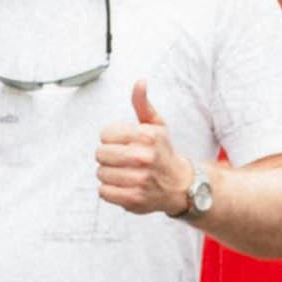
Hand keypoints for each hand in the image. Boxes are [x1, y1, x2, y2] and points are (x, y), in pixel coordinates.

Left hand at [96, 76, 193, 219]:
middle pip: (100, 154)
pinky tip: (124, 185)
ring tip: (125, 173)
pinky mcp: (133, 199)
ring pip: (101, 173)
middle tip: (123, 159)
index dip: (112, 138)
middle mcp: (143, 157)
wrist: (181, 185)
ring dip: (109, 173)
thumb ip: (143, 104)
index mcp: (146, 136)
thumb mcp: (156, 125)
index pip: (105, 134)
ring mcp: (138, 180)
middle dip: (108, 156)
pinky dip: (110, 190)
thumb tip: (140, 82)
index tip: (125, 143)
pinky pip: (103, 191)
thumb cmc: (163, 152)